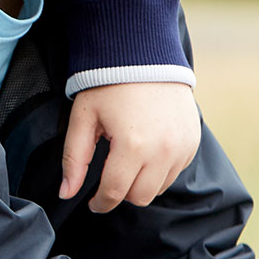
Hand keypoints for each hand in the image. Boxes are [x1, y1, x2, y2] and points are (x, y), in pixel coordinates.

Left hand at [61, 82, 200, 210]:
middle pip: (140, 197)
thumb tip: (66, 193)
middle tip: (110, 177)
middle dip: (121, 193)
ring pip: (159, 188)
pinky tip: (146, 149)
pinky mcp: (193, 142)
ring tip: (127, 159)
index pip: (116, 192)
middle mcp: (163, 150)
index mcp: (133, 145)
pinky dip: (160, 170)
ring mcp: (182, 147)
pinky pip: (175, 171)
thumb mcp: (84, 118)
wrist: (144, 56)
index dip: (101, 203)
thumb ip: (74, 159)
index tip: (93, 203)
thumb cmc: (109, 85)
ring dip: (141, 183)